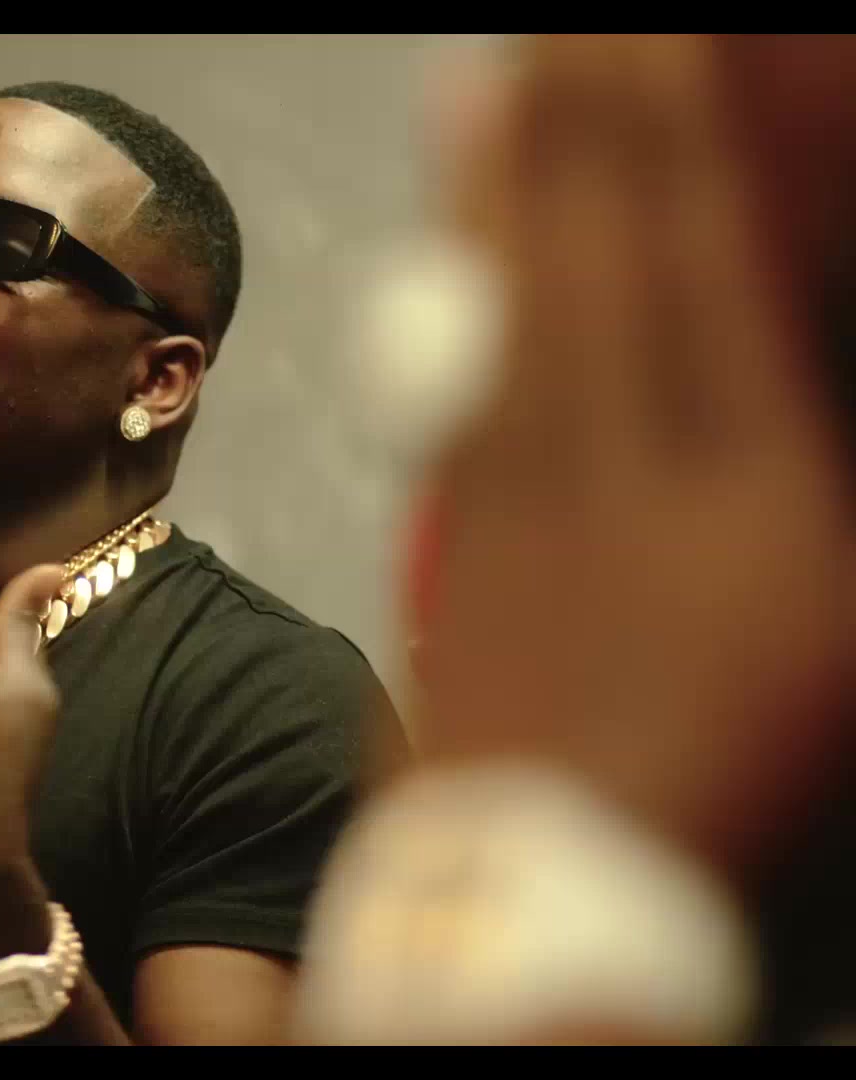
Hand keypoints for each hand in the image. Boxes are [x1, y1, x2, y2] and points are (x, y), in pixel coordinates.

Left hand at [414, 35, 855, 879]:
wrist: (566, 884)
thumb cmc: (743, 774)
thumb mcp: (845, 636)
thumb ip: (820, 488)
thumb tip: (791, 373)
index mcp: (749, 485)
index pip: (707, 265)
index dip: (681, 144)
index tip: (660, 49)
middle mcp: (624, 464)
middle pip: (608, 256)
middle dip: (597, 121)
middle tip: (577, 24)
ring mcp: (520, 496)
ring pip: (518, 299)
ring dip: (513, 175)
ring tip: (500, 72)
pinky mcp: (457, 534)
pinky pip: (462, 376)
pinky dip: (459, 286)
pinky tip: (453, 231)